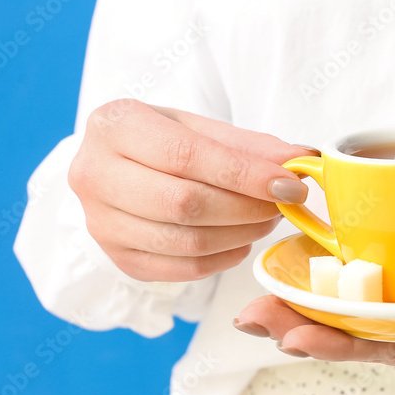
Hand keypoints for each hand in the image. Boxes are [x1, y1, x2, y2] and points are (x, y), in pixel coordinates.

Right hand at [68, 99, 315, 281]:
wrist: (117, 168)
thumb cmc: (163, 142)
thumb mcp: (200, 128)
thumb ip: (249, 146)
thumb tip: (300, 159)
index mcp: (114, 126)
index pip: (185, 155)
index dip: (244, 174)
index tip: (288, 184)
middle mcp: (94, 175)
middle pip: (184, 203)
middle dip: (246, 207)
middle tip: (281, 204)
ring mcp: (101, 223)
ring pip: (186, 241)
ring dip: (241, 234)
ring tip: (265, 218)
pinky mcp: (118, 258)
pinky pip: (183, 268)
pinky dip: (224, 258)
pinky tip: (241, 239)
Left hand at [235, 211, 394, 370]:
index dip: (349, 346)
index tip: (298, 340)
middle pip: (370, 333)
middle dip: (310, 329)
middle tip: (251, 320)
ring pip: (369, 309)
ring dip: (315, 305)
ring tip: (260, 301)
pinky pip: (388, 275)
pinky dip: (346, 272)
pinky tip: (306, 266)